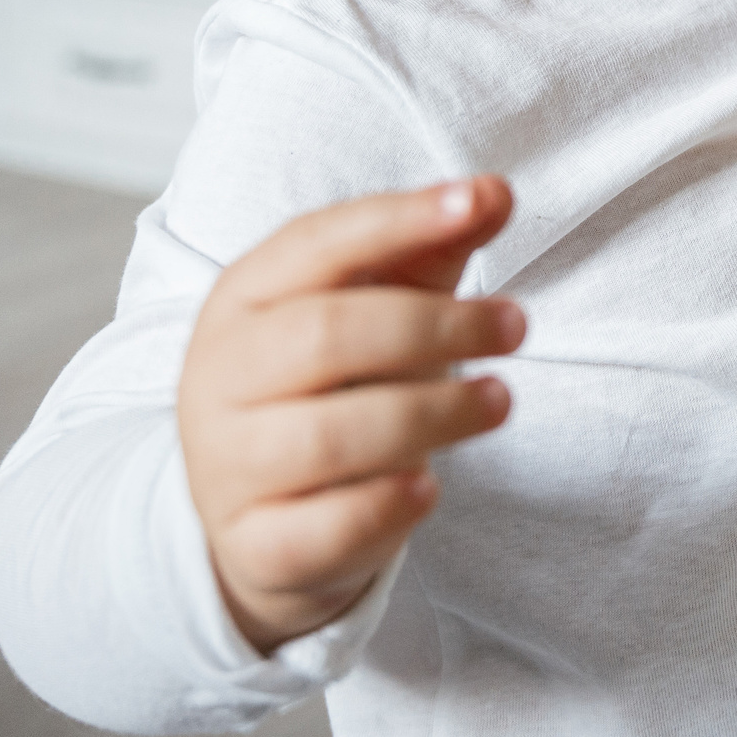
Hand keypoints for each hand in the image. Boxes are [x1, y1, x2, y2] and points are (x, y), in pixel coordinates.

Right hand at [178, 177, 524, 653]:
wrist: (263, 516)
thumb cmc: (332, 385)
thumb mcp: (375, 305)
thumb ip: (430, 248)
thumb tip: (496, 191)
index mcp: (245, 297)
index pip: (317, 242)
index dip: (400, 219)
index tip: (481, 203)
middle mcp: (220, 375)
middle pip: (327, 335)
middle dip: (435, 327)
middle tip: (516, 325)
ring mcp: (228, 464)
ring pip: (330, 435)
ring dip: (432, 413)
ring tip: (499, 400)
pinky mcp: (255, 545)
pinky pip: (320, 529)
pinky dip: (384, 507)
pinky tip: (429, 487)